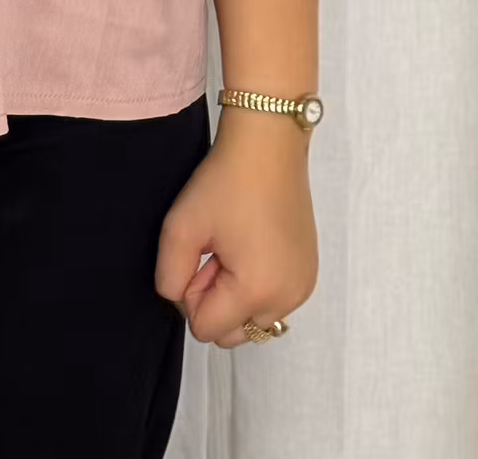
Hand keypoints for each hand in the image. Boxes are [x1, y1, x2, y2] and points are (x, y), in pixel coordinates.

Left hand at [154, 113, 318, 347]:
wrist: (269, 145)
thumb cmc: (224, 182)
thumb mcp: (180, 226)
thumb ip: (169, 276)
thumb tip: (179, 299)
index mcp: (257, 292)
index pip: (206, 329)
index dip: (189, 295)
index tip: (196, 256)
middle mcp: (288, 299)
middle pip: (232, 333)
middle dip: (213, 301)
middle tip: (211, 253)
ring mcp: (303, 288)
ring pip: (253, 320)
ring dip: (234, 296)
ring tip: (231, 248)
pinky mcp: (309, 273)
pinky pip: (274, 302)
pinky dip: (256, 286)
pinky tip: (251, 246)